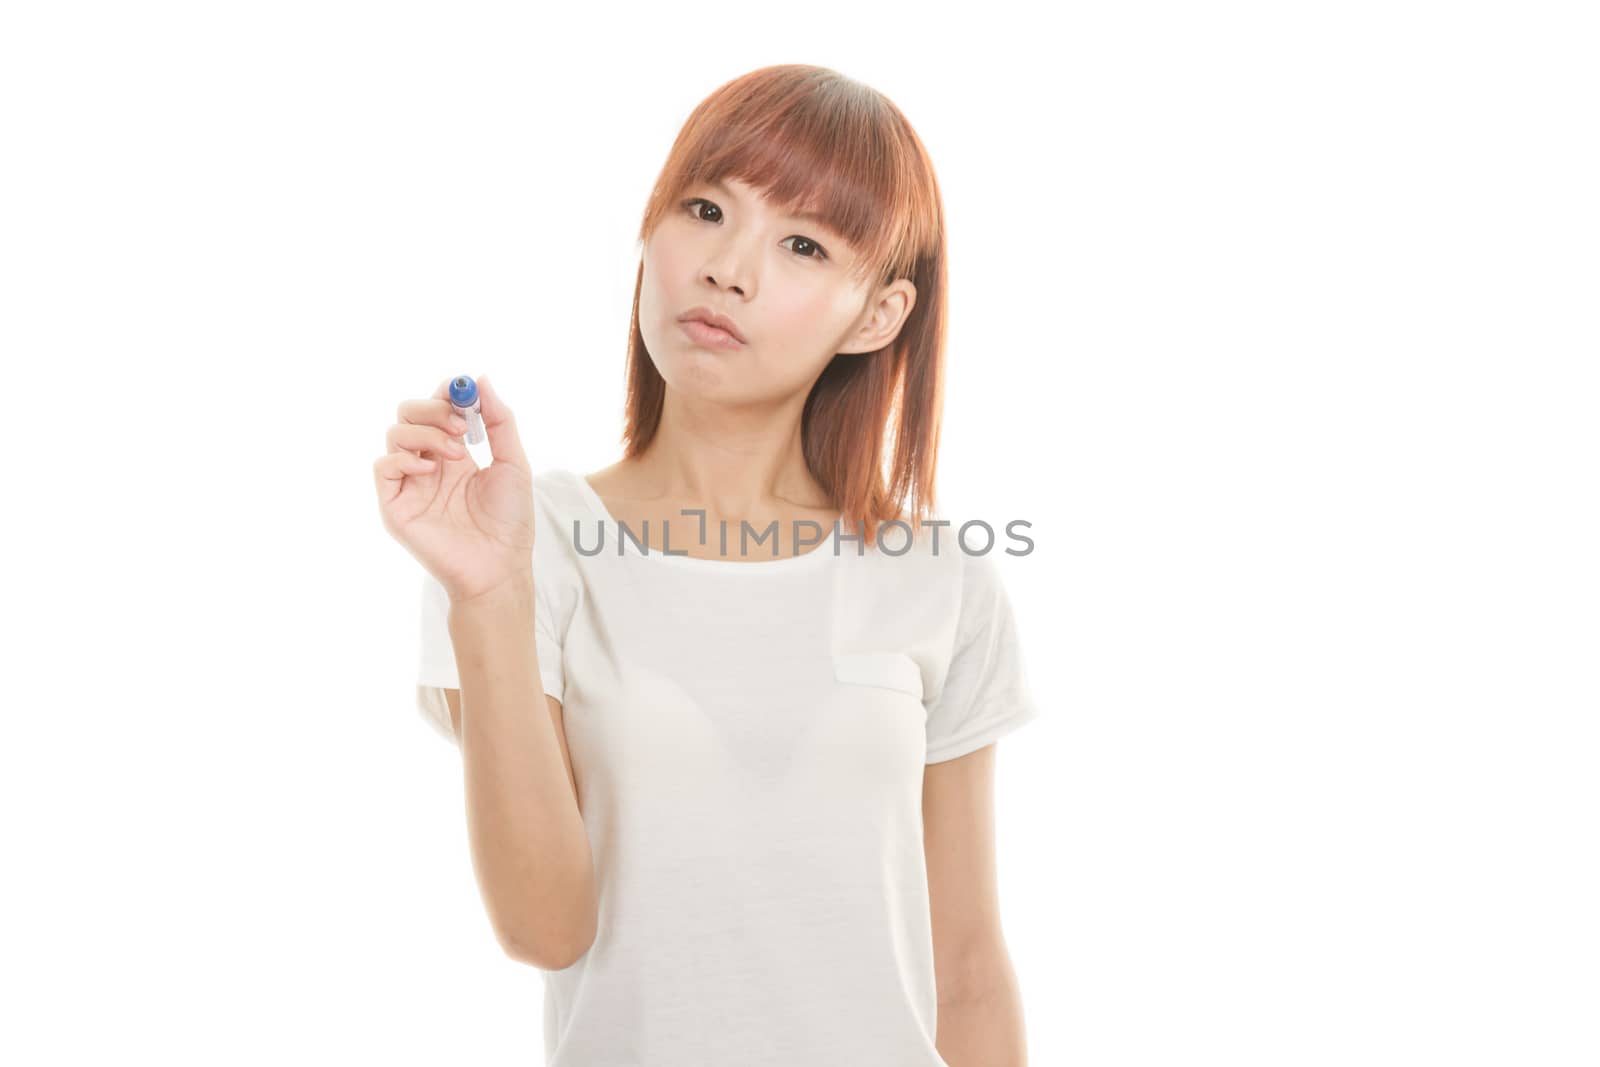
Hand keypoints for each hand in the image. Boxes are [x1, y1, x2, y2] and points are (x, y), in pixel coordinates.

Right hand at [374, 374, 534, 602]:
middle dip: (434, 409)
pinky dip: (403, 459)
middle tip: (462, 425)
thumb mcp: (514, 463)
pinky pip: (383, 467)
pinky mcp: (395, 505)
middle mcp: (428, 464)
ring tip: (458, 455)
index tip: (464, 391)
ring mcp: (410, 483)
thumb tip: (481, 379)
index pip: (437, 408)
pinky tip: (431, 470)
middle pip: (409, 413)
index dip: (447, 394)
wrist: (500, 566)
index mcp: (454, 453)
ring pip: (396, 434)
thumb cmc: (510, 521)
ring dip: (427, 434)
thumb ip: (500, 422)